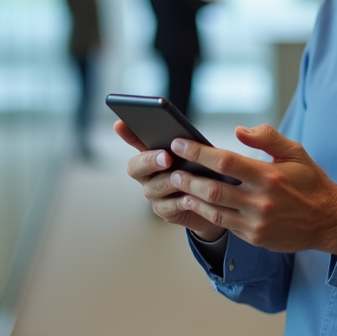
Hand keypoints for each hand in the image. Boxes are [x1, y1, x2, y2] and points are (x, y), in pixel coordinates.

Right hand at [117, 120, 224, 240]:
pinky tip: (191, 197)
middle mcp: (147, 176)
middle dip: (150, 161)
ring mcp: (154, 195)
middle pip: (135, 168)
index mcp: (151, 155)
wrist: (215, 200)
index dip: (126, 133)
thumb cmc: (203, 170)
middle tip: (166, 157)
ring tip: (184, 175)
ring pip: (155, 187)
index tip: (121, 123)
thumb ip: (184, 144)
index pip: (134, 141)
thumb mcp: (195, 153)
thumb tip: (181, 135)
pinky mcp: (166, 212)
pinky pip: (169, 207)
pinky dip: (180, 201)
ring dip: (170, 181)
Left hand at [166, 125, 336, 253]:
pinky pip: (226, 225)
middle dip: (188, 178)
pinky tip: (197, 204)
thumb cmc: (310, 181)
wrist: (329, 220)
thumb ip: (267, 137)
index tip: (179, 144)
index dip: (198, 152)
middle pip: (212, 189)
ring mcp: (257, 222)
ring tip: (179, 187)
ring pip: (214, 211)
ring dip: (192, 199)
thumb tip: (239, 131)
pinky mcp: (255, 237)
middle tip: (172, 169)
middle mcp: (261, 201)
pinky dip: (209, 214)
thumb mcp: (295, 152)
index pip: (225, 161)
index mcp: (268, 175)